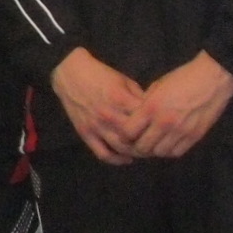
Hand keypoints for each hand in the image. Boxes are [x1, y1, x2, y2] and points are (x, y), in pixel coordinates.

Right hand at [51, 47, 146, 166]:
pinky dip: (116, 160)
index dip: (157, 125)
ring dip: (135, 153)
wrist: (70, 73)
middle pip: (136, 138)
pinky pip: (102, 153)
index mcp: (120, 99)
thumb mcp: (125, 81)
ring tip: (144, 151)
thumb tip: (153, 113)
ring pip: (121, 148)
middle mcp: (109, 115)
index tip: (163, 128)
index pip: (146, 120)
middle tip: (157, 143)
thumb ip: (138, 98)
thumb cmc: (100, 75)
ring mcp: (96, 126)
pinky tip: (126, 158)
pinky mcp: (85, 133)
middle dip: (149, 142)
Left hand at [130, 51, 232, 160]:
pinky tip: (168, 143)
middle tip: (139, 141)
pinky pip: (177, 152)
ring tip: (154, 142)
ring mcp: (181, 131)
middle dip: (137, 146)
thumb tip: (135, 119)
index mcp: (151, 107)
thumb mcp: (157, 87)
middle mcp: (164, 122)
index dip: (125, 135)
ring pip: (159, 152)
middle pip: (142, 147)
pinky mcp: (195, 136)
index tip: (127, 133)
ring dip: (154, 149)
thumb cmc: (182, 78)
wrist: (212, 78)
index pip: (128, 132)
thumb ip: (145, 105)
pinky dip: (169, 150)